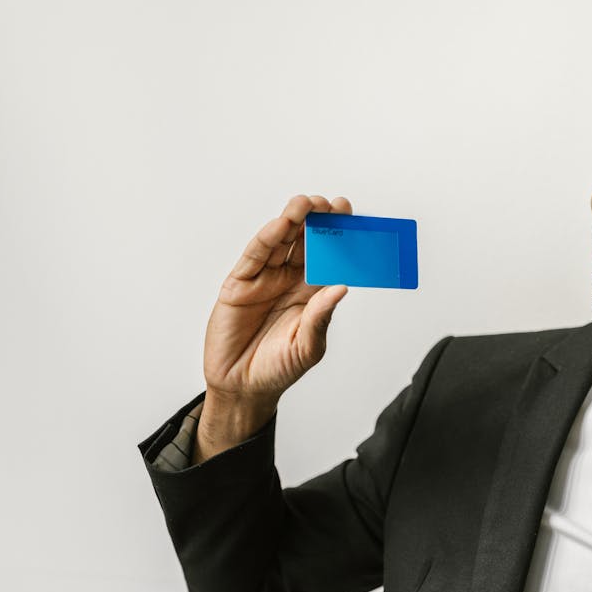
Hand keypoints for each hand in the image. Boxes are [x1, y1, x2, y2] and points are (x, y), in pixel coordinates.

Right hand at [195, 195, 350, 461]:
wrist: (242, 387)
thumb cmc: (279, 368)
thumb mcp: (308, 347)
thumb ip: (321, 318)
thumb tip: (341, 288)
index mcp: (313, 293)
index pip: (329, 256)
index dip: (339, 235)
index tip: (351, 215)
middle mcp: (290, 280)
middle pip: (306, 241)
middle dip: (318, 220)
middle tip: (330, 205)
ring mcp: (264, 279)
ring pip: (280, 242)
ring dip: (292, 221)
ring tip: (306, 205)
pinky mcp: (240, 284)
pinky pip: (255, 256)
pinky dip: (267, 239)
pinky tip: (280, 225)